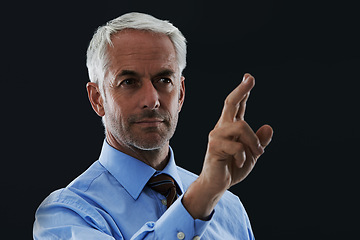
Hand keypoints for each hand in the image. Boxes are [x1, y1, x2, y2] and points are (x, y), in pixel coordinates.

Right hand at [183, 73, 272, 218]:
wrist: (217, 184)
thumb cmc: (233, 168)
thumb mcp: (252, 154)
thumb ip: (259, 141)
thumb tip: (268, 127)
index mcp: (230, 127)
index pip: (237, 105)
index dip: (243, 91)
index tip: (248, 77)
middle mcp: (222, 128)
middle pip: (230, 103)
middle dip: (241, 90)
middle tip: (250, 78)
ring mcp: (217, 136)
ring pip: (241, 126)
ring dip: (254, 142)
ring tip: (257, 153)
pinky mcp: (214, 148)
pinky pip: (237, 147)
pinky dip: (245, 156)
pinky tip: (242, 163)